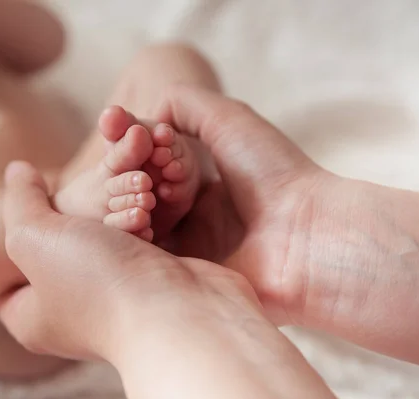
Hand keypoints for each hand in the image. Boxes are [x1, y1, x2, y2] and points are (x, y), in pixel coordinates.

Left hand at [0, 161, 257, 359]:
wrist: (181, 314)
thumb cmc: (97, 282)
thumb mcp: (36, 236)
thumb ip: (20, 202)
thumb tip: (17, 171)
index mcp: (34, 319)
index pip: (7, 279)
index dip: (13, 239)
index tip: (31, 205)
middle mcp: (72, 315)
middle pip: (60, 254)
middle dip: (72, 217)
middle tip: (77, 188)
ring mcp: (116, 303)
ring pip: (104, 245)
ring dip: (112, 215)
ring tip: (118, 189)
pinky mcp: (152, 288)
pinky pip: (138, 248)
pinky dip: (142, 224)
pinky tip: (147, 201)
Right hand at [153, 85, 337, 324]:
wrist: (304, 235)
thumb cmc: (270, 171)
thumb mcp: (227, 117)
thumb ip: (183, 102)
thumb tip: (145, 119)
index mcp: (206, 180)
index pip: (150, 156)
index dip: (132, 139)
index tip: (114, 122)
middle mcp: (193, 213)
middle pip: (138, 185)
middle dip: (129, 164)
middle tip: (137, 156)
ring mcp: (187, 245)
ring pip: (134, 215)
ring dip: (129, 193)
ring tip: (143, 184)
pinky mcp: (181, 276)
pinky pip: (141, 253)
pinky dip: (129, 230)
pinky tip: (134, 211)